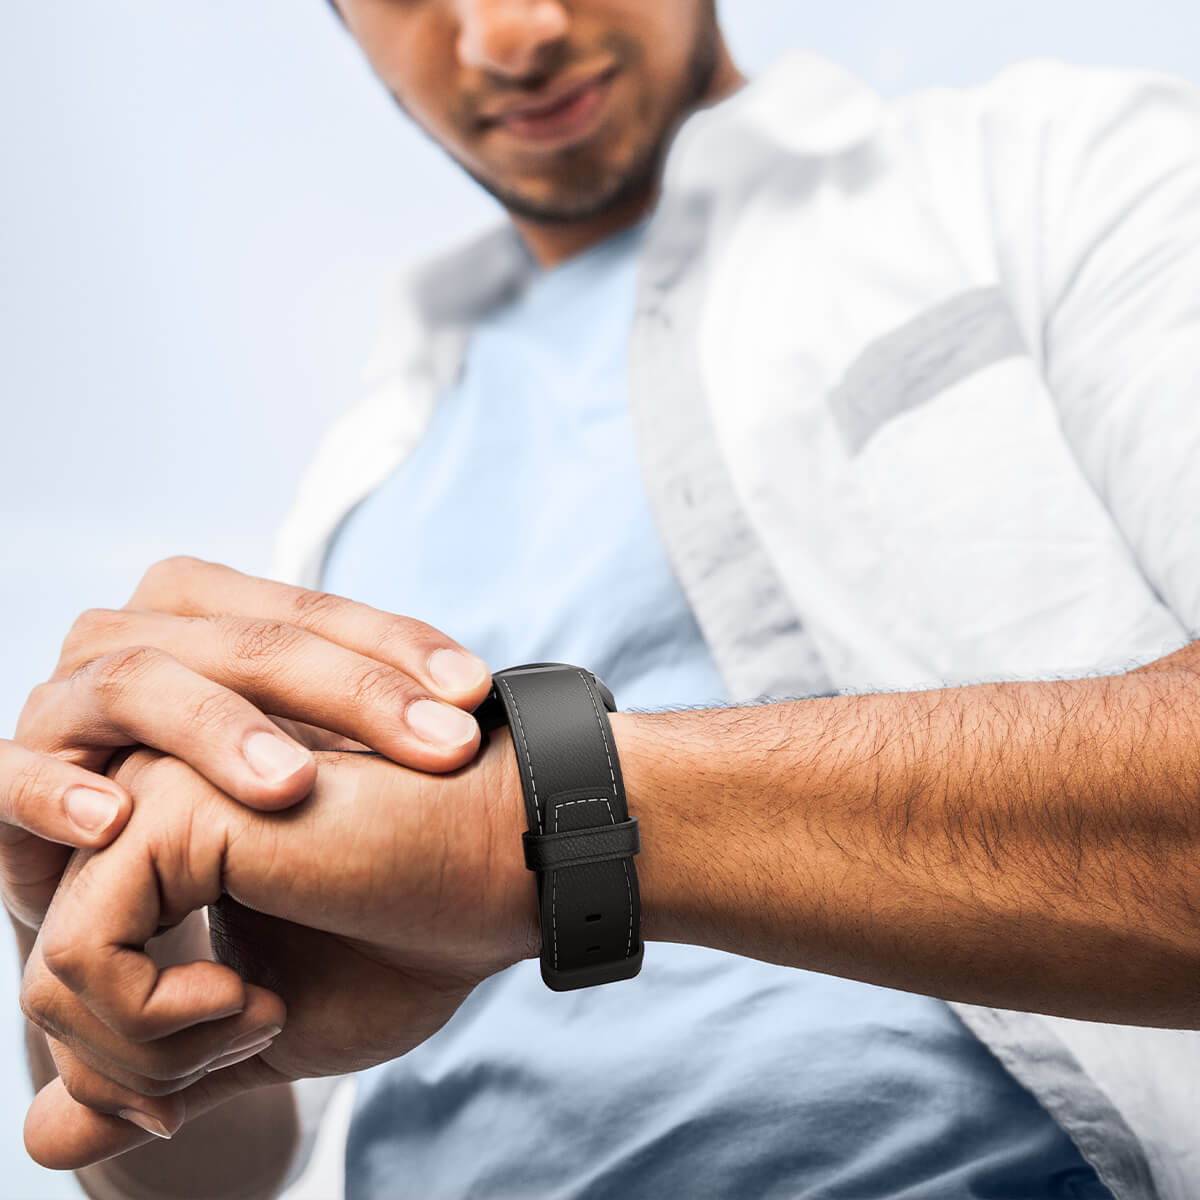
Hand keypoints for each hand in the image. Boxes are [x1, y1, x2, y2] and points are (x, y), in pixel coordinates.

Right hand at [5, 555, 491, 927]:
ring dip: (216, 730)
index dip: (398, 648)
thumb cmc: (224, 807)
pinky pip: (14, 776)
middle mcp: (136, 638)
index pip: (315, 612)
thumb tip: (488, 696)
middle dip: (348, 693)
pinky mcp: (5, 780)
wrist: (119, 888)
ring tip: (291, 786)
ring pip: (137, 682)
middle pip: (244, 640)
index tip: (476, 695)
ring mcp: (65, 704)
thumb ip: (366, 712)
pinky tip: (117, 819)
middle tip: (435, 745)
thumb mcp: (301, 748)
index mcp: (209, 613)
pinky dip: (58, 793)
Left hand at [19, 736, 536, 1168]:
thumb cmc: (407, 939)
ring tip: (261, 1013)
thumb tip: (39, 1138)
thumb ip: (154, 1069)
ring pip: (55, 982)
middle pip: (52, 990)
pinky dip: (158, 1020)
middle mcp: (143, 814)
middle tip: (256, 1034)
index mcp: (163, 855)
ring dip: (158, 1050)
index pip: (68, 986)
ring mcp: (153, 803)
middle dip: (141, 1066)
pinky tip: (254, 996)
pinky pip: (85, 958)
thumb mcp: (266, 1031)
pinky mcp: (175, 811)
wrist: (497, 875)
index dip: (131, 1066)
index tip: (232, 1055)